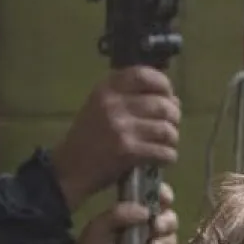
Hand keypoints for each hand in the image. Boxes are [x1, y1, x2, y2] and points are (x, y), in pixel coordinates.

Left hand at [25, 184, 177, 243]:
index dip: (164, 196)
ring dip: (166, 242)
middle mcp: (147, 228)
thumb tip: (146, 212)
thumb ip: (118, 214)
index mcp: (134, 213)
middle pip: (170, 219)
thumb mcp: (100, 227)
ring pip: (173, 239)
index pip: (155, 199)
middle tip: (157, 227)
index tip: (164, 199)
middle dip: (167, 222)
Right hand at [49, 66, 180, 209]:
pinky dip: (168, 158)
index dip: (163, 85)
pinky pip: (164, 151)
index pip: (143, 75)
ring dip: (172, 140)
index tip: (168, 97)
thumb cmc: (90, 137)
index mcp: (106, 89)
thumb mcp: (102, 107)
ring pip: (167, 130)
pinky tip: (161, 160)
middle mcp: (113, 104)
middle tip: (169, 128)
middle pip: (163, 105)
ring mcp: (121, 127)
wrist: (70, 168)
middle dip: (174, 118)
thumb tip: (172, 99)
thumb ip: (131, 98)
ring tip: (164, 145)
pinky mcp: (127, 150)